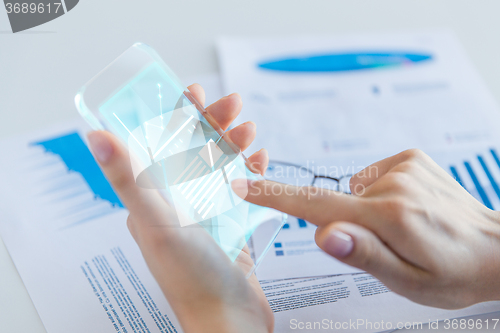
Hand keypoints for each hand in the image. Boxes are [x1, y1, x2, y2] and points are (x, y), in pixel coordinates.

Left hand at [87, 84, 272, 332]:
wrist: (229, 321)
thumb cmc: (190, 277)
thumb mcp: (156, 222)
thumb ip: (128, 179)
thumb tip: (96, 135)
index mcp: (154, 200)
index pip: (162, 145)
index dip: (178, 115)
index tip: (195, 92)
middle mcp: (178, 204)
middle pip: (195, 151)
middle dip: (214, 123)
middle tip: (235, 104)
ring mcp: (207, 215)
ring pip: (221, 167)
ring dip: (235, 144)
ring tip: (252, 131)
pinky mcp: (232, 226)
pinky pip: (242, 190)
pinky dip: (251, 172)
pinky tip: (261, 160)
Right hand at [233, 149, 499, 308]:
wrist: (496, 248)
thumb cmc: (452, 272)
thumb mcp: (406, 280)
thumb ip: (362, 253)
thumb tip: (323, 232)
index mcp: (386, 218)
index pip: (315, 206)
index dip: (274, 196)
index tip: (241, 184)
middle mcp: (392, 185)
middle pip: (339, 204)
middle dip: (349, 224)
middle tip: (391, 245)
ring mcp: (403, 166)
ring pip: (357, 190)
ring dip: (369, 209)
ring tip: (405, 227)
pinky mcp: (410, 157)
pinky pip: (374, 176)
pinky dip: (382, 192)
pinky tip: (410, 207)